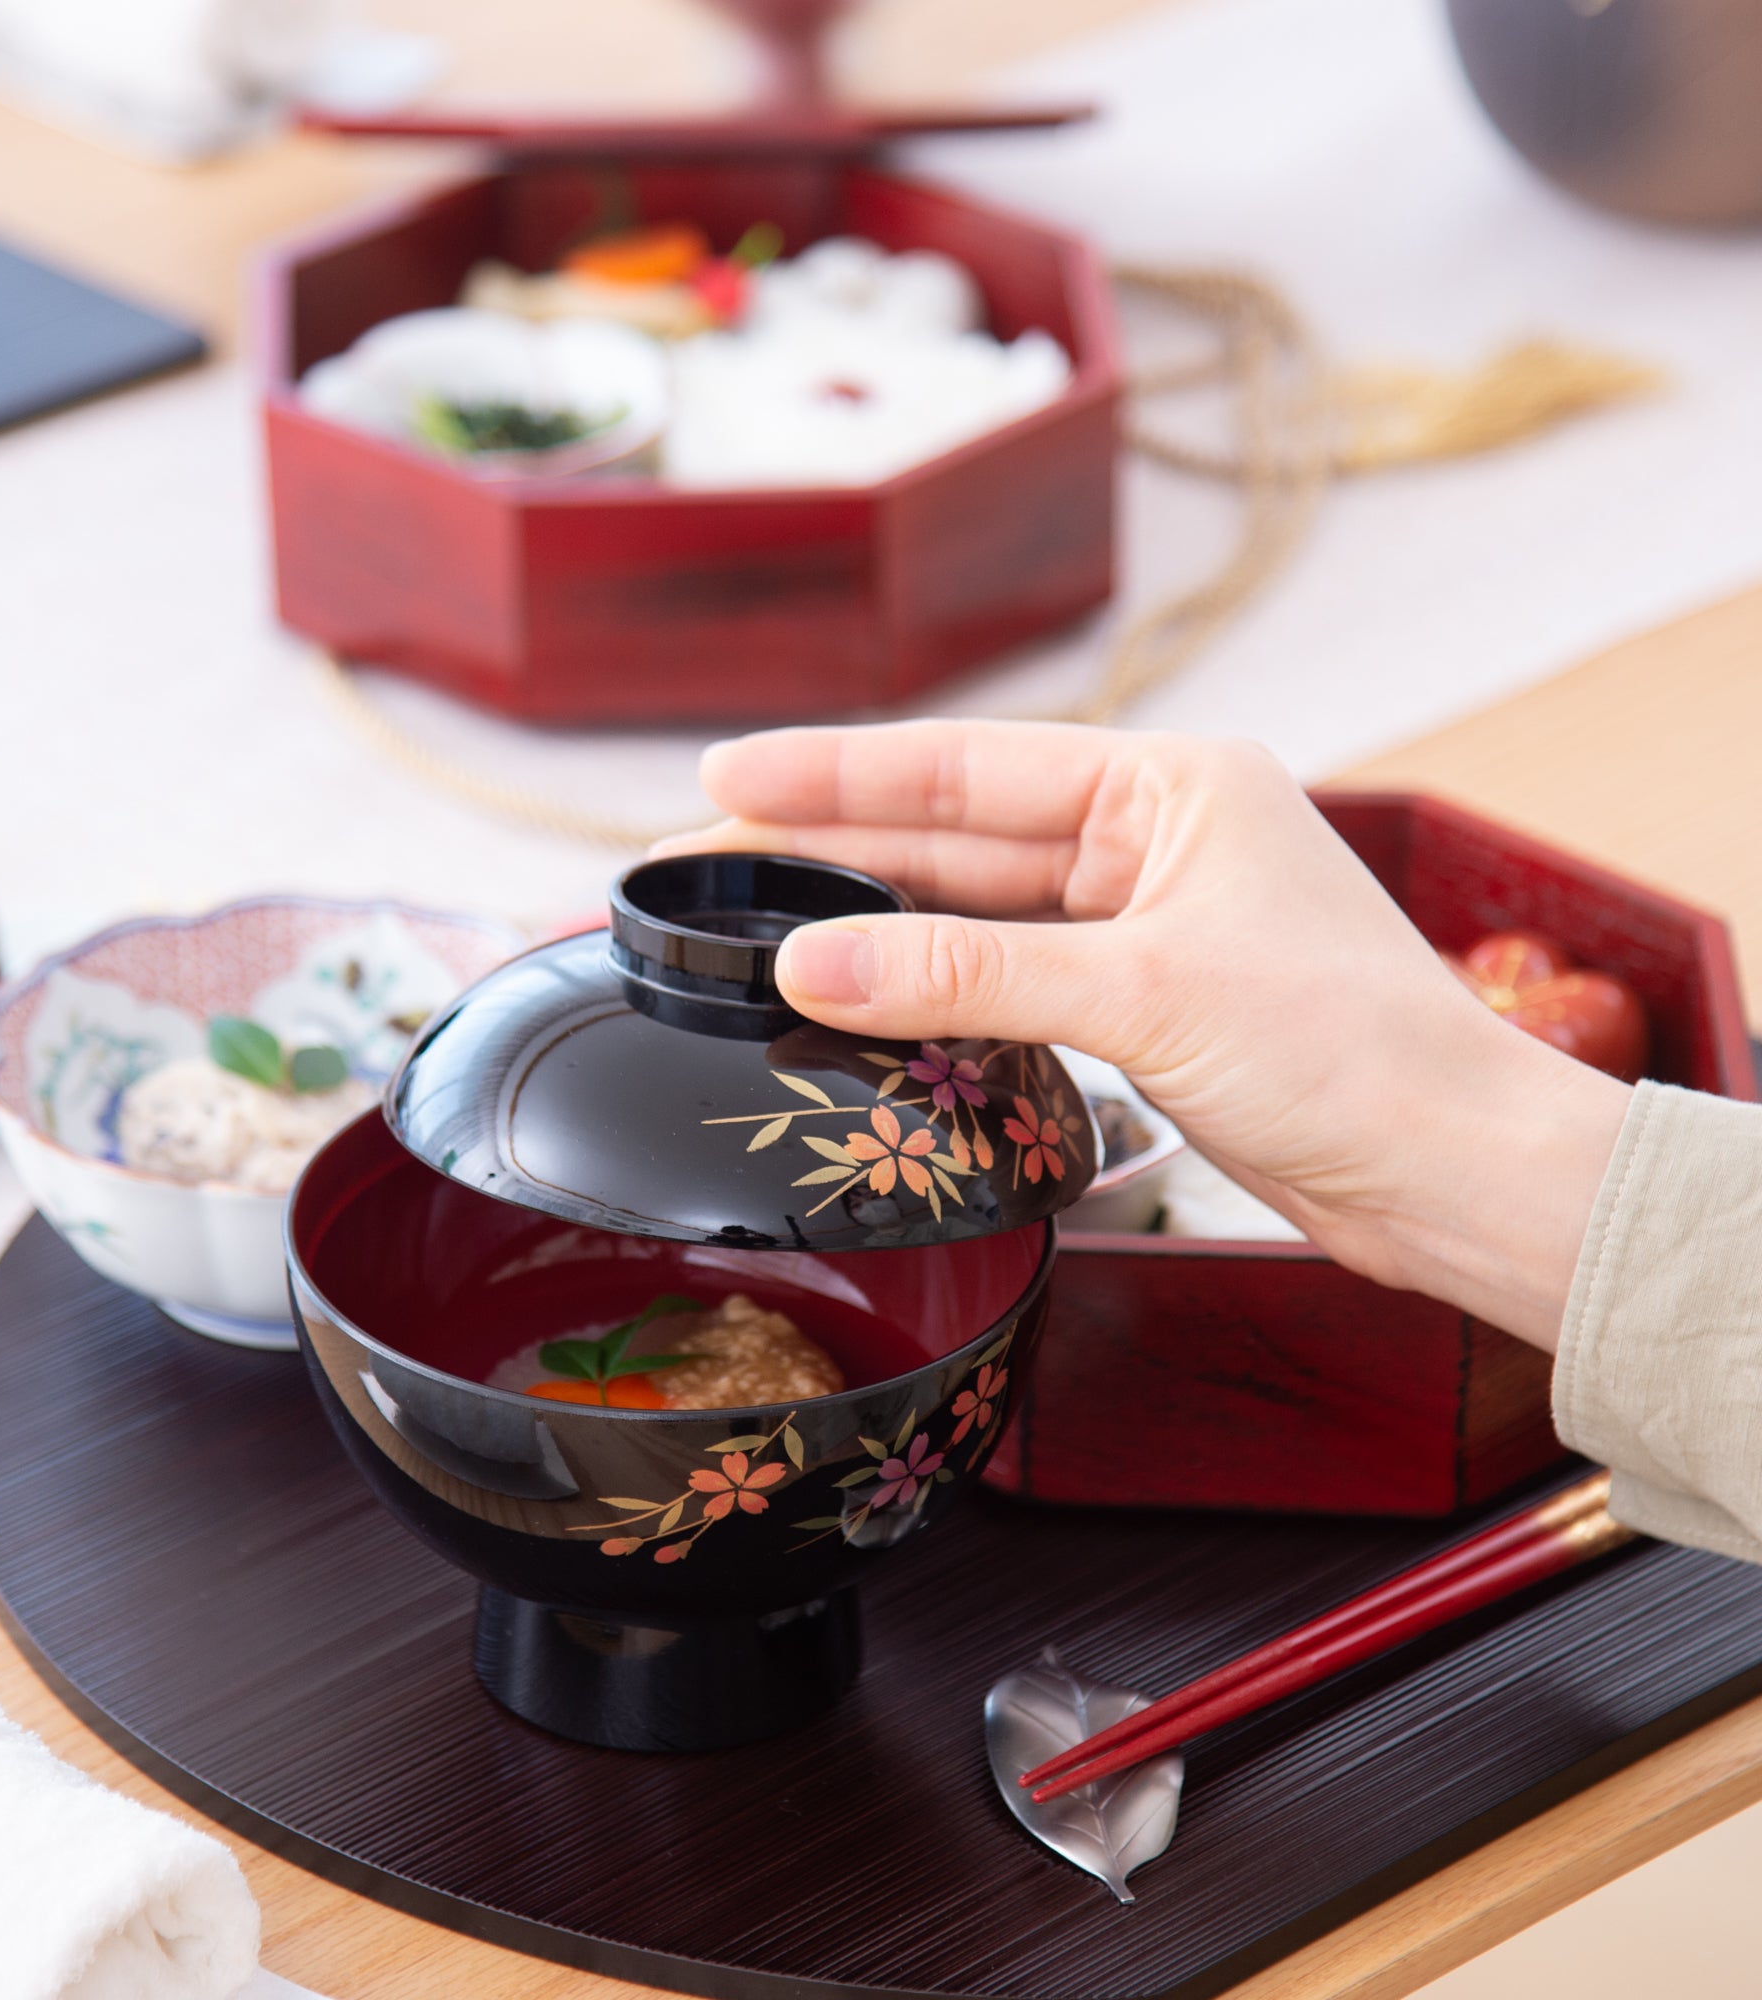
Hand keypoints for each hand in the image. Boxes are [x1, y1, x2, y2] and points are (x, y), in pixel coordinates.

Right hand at [657, 720, 1630, 1348]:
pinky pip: (1006, 980)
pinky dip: (932, 993)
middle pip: (959, 837)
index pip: (972, 768)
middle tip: (704, 863)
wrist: (1451, 1174)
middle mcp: (1156, 839)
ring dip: (871, 927)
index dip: (840, 773)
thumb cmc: (1351, 1053)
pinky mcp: (1142, 1004)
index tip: (729, 776)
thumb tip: (808, 966)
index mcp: (1174, 785)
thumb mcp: (1144, 991)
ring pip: (975, 914)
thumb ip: (966, 973)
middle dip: (833, 849)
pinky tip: (855, 998)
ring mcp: (1146, 924)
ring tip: (750, 927)